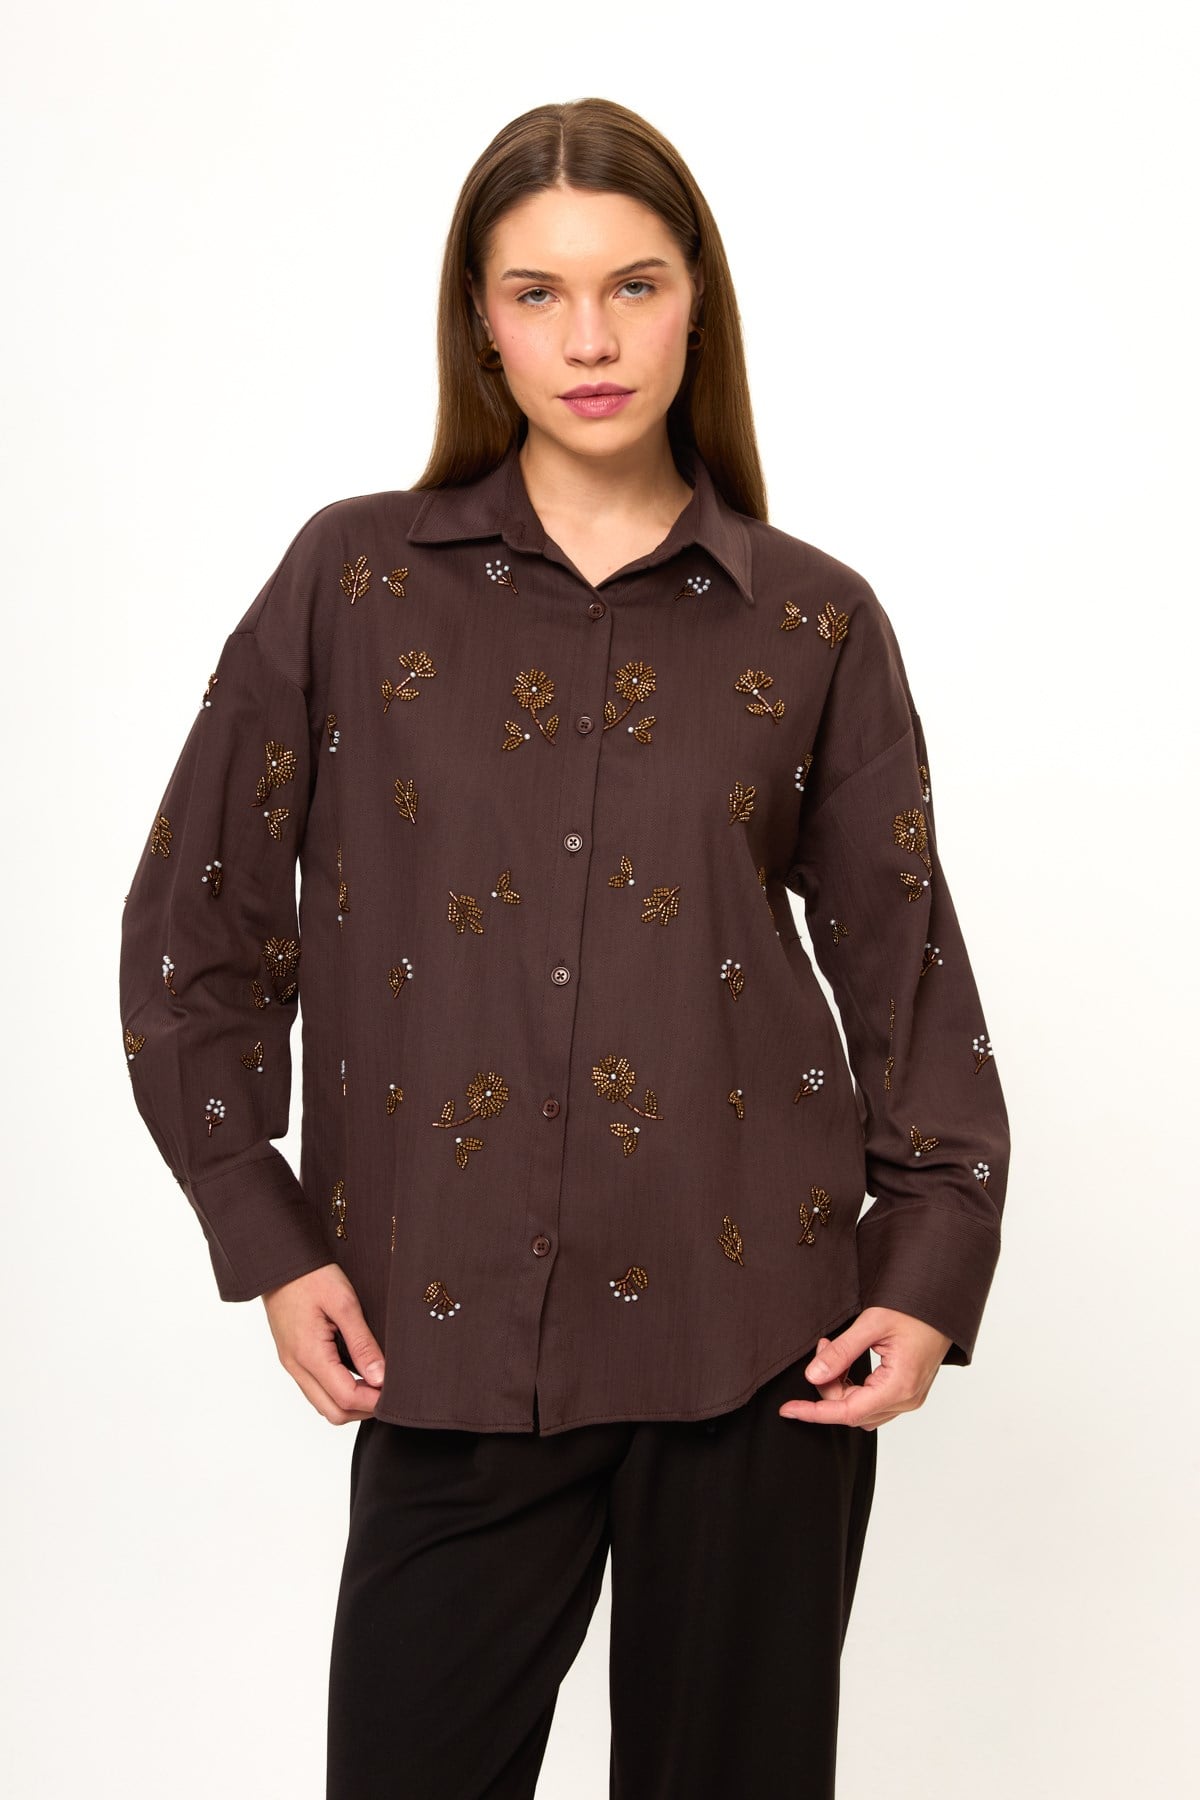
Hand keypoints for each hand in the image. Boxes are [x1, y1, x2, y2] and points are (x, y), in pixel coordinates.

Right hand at [261, 1263, 386, 1424]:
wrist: (280, 1262)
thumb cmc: (311, 1276)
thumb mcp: (344, 1304)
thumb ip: (362, 1343)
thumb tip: (380, 1377)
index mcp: (308, 1354)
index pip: (345, 1398)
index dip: (373, 1401)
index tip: (396, 1391)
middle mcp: (296, 1366)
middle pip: (332, 1412)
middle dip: (363, 1409)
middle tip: (388, 1391)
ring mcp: (291, 1363)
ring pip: (322, 1403)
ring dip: (349, 1402)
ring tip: (375, 1382)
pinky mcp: (291, 1357)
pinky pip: (315, 1388)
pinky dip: (337, 1390)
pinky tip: (356, 1373)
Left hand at [777, 1306, 953, 1430]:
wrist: (943, 1303)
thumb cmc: (915, 1309)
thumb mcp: (872, 1324)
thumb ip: (841, 1352)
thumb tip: (812, 1376)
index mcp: (900, 1386)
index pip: (848, 1412)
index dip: (814, 1412)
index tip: (788, 1410)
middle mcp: (907, 1399)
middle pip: (852, 1410)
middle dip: (828, 1385)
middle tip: (823, 1347)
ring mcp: (910, 1398)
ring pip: (861, 1409)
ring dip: (840, 1387)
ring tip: (834, 1351)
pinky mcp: (908, 1392)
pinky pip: (873, 1402)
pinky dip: (854, 1387)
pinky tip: (848, 1363)